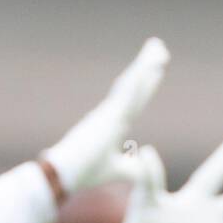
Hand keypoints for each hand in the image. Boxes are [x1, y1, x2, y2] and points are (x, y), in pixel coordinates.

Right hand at [41, 37, 169, 194]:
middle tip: (158, 46)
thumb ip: (129, 168)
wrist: (63, 176)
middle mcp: (110, 113)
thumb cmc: (83, 173)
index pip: (133, 100)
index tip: (156, 68)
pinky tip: (151, 66)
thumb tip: (140, 169)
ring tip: (158, 47)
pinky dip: (139, 80)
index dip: (145, 84)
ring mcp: (108, 113)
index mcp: (112, 124)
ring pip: (131, 84)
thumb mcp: (115, 171)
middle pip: (133, 85)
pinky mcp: (108, 117)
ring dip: (145, 65)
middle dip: (146, 66)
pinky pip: (127, 94)